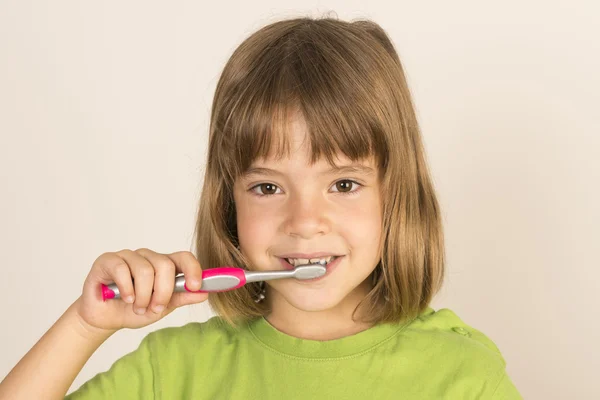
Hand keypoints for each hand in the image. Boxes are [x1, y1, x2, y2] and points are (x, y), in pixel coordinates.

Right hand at [75, 249, 208, 332]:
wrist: (105, 319)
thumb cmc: (133, 310)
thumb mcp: (162, 308)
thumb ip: (181, 298)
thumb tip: (204, 293)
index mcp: (164, 265)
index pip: (184, 257)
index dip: (192, 269)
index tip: (195, 286)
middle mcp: (148, 257)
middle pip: (165, 265)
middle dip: (163, 292)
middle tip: (155, 308)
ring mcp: (128, 256)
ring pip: (145, 270)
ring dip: (142, 296)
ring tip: (137, 308)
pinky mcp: (108, 260)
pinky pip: (122, 269)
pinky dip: (126, 289)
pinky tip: (124, 299)